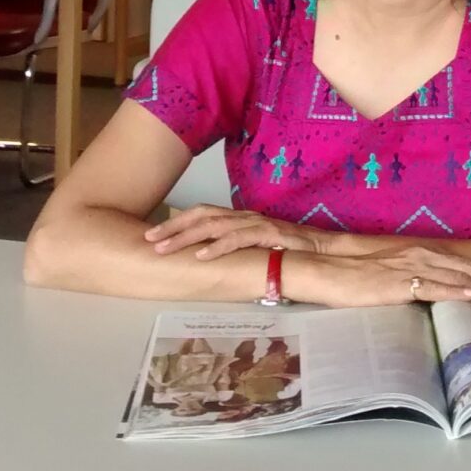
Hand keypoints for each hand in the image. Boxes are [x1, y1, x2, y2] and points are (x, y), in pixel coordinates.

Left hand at [144, 205, 332, 258]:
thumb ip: (235, 248)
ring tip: (163, 248)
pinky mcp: (269, 234)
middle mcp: (245, 217)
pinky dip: (217, 247)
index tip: (152, 233)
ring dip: (186, 236)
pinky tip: (201, 256)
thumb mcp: (256, 247)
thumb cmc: (290, 251)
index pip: (203, 213)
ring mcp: (256, 224)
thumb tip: (208, 257)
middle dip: (172, 227)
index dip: (177, 222)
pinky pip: (238, 239)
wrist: (323, 249)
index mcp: (240, 218)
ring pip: (214, 225)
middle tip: (147, 239)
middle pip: (202, 215)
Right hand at [307, 246, 470, 314]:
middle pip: (469, 270)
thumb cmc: (357, 277)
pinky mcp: (398, 283)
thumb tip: (435, 297)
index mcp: (421, 253)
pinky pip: (432, 286)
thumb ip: (415, 281)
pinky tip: (470, 296)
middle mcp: (421, 255)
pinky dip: (454, 290)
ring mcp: (411, 268)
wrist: (328, 271)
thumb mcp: (393, 274)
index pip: (464, 265)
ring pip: (458, 278)